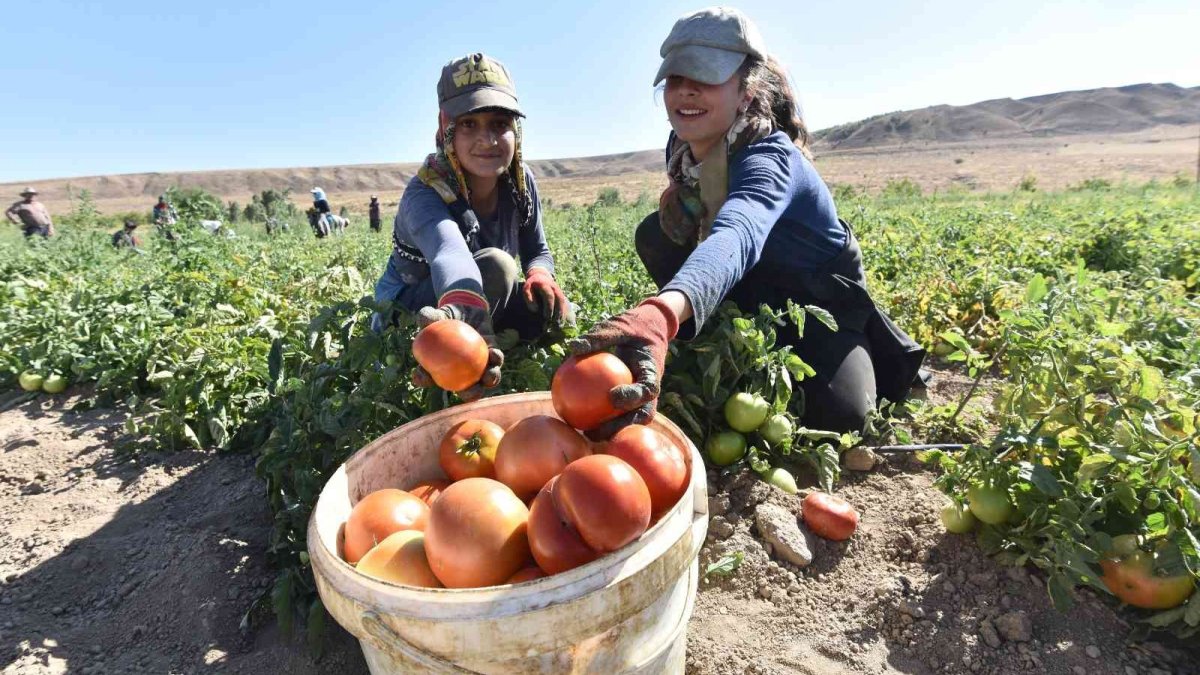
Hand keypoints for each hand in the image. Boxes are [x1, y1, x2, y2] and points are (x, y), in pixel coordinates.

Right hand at [412, 291, 503, 401]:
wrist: (468, 309)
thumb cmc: (448, 315)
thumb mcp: (438, 314)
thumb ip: (429, 316)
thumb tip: (422, 320)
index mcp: (441, 367)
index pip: (428, 376)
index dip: (424, 379)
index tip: (423, 377)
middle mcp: (461, 373)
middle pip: (463, 390)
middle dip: (468, 395)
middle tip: (468, 392)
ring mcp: (479, 367)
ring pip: (484, 380)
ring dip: (488, 381)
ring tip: (488, 378)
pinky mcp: (493, 357)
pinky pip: (496, 360)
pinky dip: (496, 359)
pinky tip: (494, 355)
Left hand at [523, 267, 573, 324]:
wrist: (540, 275)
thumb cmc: (532, 284)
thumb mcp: (526, 288)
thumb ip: (528, 298)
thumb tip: (535, 310)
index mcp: (545, 285)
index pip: (549, 297)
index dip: (549, 307)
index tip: (546, 317)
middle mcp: (554, 287)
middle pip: (560, 299)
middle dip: (558, 311)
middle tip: (555, 323)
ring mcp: (559, 290)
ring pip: (564, 302)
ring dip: (563, 313)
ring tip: (560, 324)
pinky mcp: (561, 294)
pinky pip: (565, 303)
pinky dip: (564, 312)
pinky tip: (562, 320)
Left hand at [566, 297, 678, 439]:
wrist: (652, 327)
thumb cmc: (634, 325)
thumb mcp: (618, 325)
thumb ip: (599, 337)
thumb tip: (573, 348)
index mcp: (652, 369)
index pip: (648, 388)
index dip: (633, 397)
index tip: (612, 397)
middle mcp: (651, 387)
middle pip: (642, 414)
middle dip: (622, 427)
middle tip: (596, 431)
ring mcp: (644, 396)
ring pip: (633, 419)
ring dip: (614, 431)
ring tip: (587, 434)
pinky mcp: (634, 398)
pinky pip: (621, 412)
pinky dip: (605, 420)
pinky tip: (581, 422)